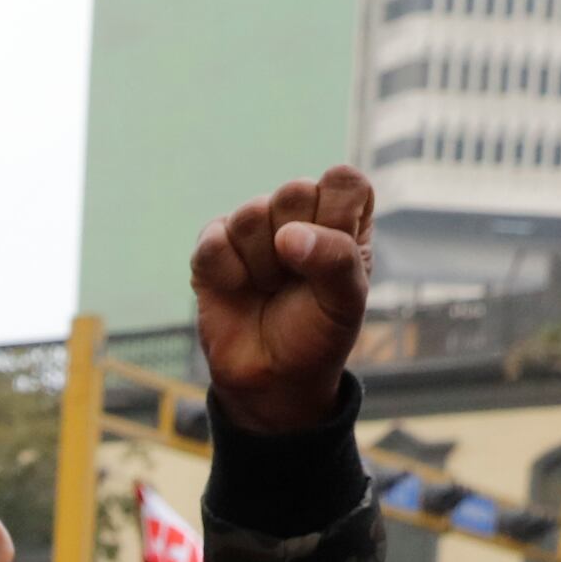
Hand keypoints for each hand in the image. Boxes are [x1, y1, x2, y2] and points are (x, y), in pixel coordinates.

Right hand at [194, 168, 374, 437]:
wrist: (272, 380)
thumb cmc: (318, 335)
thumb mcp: (347, 301)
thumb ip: (334, 258)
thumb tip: (285, 236)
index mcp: (341, 218)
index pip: (343, 181)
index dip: (336, 217)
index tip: (332, 258)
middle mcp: (298, 214)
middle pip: (294, 191)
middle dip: (296, 244)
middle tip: (297, 281)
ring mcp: (253, 229)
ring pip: (251, 213)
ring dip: (261, 265)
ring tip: (268, 289)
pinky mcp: (213, 248)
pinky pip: (213, 239)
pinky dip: (227, 272)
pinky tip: (237, 289)